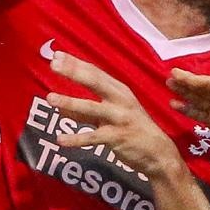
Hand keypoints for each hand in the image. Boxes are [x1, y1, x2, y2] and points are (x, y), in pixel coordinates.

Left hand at [46, 50, 183, 182]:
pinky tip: (60, 140)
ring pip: (92, 108)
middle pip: (94, 82)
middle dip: (74, 72)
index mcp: (119, 91)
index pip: (95, 73)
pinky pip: (93, 137)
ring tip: (50, 98)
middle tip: (53, 65)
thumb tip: (61, 107)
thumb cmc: (133, 131)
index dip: (76, 63)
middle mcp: (120, 100)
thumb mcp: (111, 117)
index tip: (57, 56)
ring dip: (70, 102)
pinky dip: (76, 139)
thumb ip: (86, 113)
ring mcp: (119, 118)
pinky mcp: (117, 138)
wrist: (158, 153)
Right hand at [171, 69, 209, 171]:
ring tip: (169, 85)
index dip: (199, 81)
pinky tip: (174, 105)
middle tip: (171, 75)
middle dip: (189, 83)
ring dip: (185, 93)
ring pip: (200, 99)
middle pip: (206, 89)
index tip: (183, 75)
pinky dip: (187, 109)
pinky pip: (199, 113)